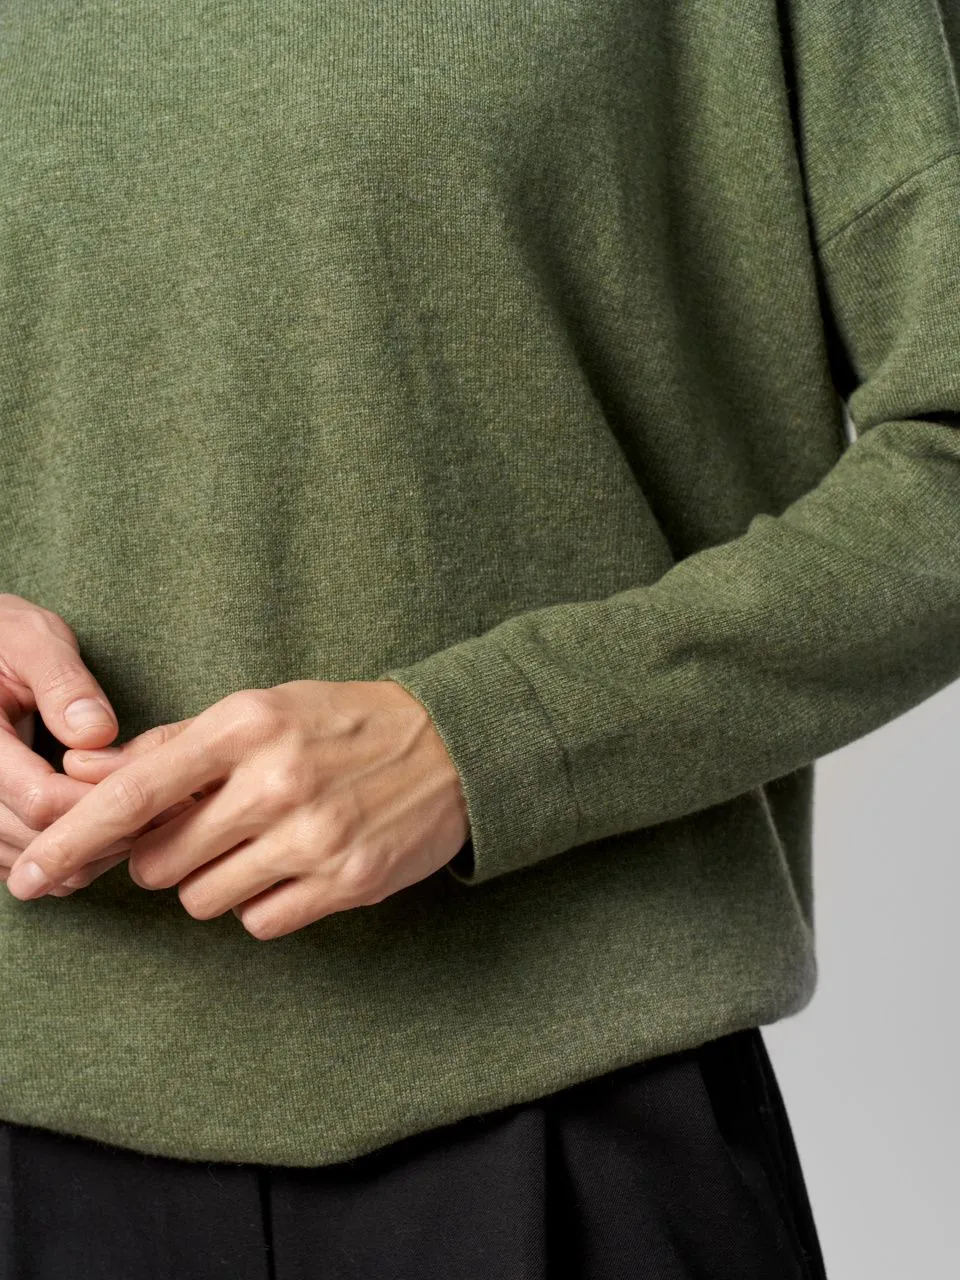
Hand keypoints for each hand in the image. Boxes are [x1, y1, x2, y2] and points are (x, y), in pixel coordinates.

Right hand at [0, 594, 131, 893]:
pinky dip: (61, 859)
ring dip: (86, 853)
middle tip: (166, 811)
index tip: (153, 785)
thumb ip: (63, 683)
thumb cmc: (5, 637)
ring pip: (26, 860)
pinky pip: (14, 861)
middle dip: (103, 830)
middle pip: (35, 838)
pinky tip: (105, 832)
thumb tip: (96, 733)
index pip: (40, 800)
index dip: (101, 801)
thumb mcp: (33, 639)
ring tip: (143, 822)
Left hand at [6, 680, 470, 938]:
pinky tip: (292, 867)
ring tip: (257, 844)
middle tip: (203, 831)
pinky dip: (262, 903)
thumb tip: (79, 769)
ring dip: (212, 881)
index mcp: (247, 725)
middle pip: (159, 861)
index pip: (134, 793)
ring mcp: (315, 836)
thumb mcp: (258, 710)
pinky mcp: (348, 882)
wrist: (452, 744)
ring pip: (202, 899)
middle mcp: (277, 781)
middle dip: (163, 856)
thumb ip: (168, 745)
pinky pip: (259, 923)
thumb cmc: (341, 722)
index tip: (34, 874)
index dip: (74, 838)